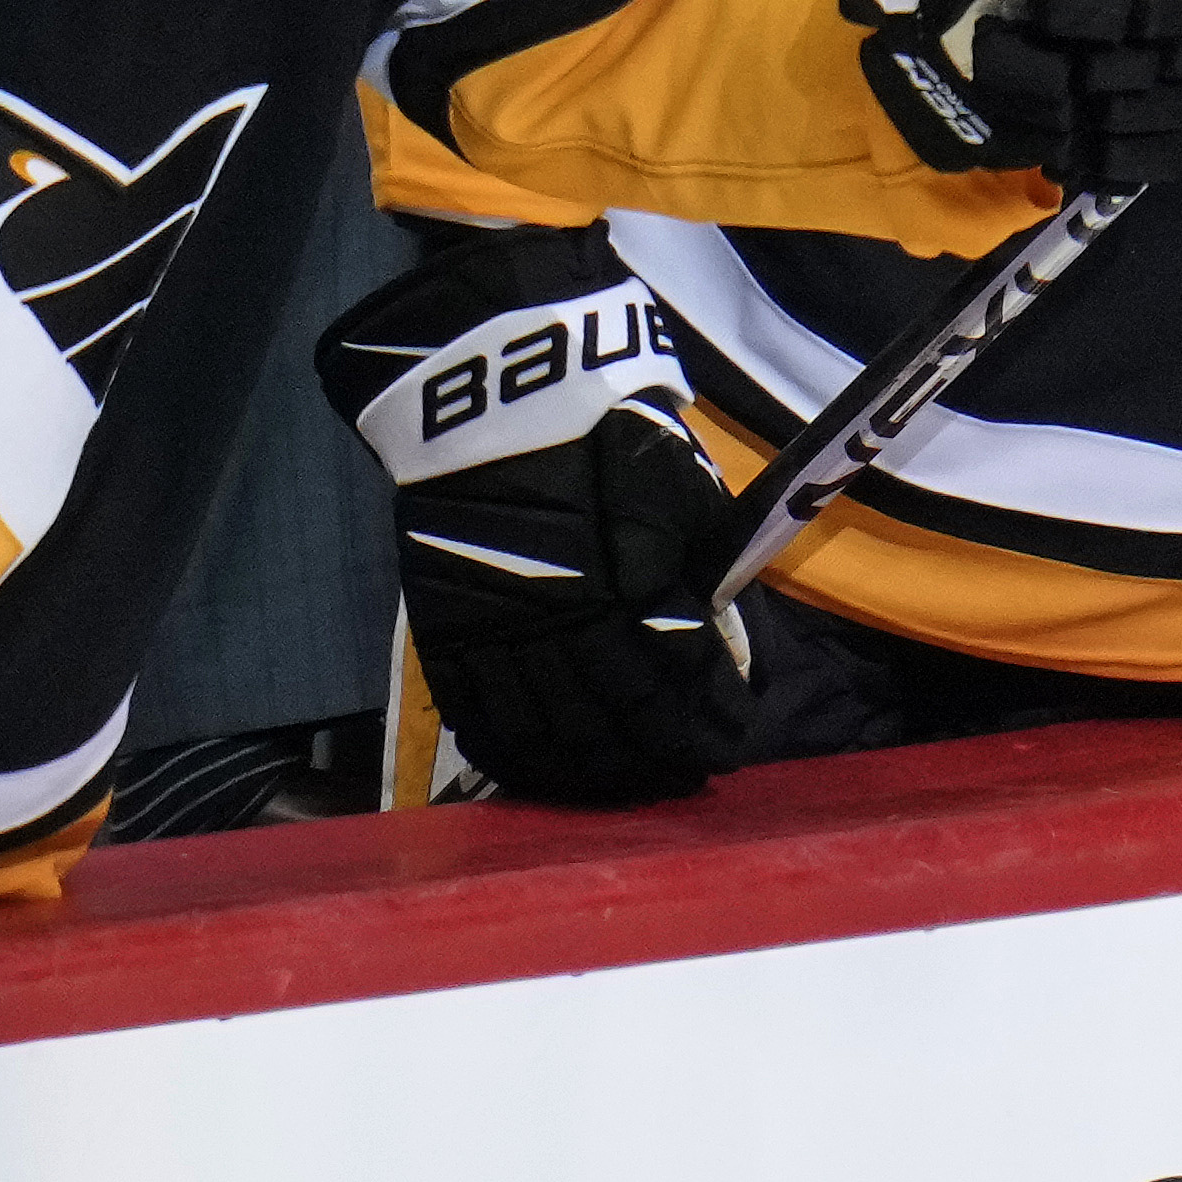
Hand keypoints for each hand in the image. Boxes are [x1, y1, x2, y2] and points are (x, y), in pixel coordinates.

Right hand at [317, 230, 751, 802]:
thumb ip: (697, 577)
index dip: (713, 720)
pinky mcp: (446, 626)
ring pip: (546, 732)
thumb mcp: (682, 497)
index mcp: (633, 580)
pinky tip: (541, 773)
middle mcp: (564, 615)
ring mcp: (498, 626)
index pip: (682, 679)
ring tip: (624, 787)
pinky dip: (511, 755)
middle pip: (616, 721)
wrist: (498, 394)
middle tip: (684, 777)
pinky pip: (476, 714)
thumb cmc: (611, 437)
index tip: (735, 738)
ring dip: (591, 774)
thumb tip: (717, 649)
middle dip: (659, 759)